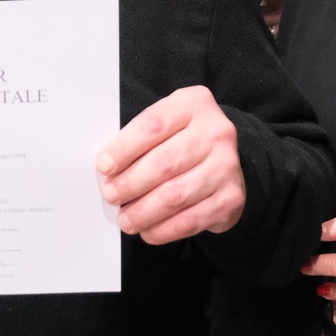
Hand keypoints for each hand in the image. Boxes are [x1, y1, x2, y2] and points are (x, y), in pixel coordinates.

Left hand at [96, 85, 245, 243]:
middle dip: (130, 183)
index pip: (153, 125)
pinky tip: (147, 231)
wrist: (224, 159)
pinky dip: (164, 230)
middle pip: (165, 162)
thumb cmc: (182, 139)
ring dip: (143, 212)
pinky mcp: (231, 198)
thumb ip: (138, 138)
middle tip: (111, 195)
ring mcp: (227, 166)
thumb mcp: (165, 123)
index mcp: (194, 105)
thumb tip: (107, 168)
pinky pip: (191, 219)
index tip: (104, 166)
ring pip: (176, 195)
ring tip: (125, 219)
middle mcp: (216, 133)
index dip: (124, 148)